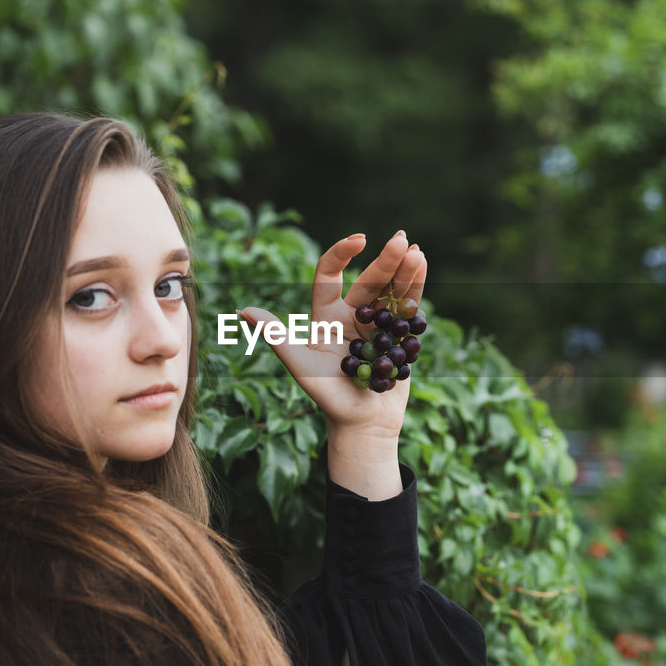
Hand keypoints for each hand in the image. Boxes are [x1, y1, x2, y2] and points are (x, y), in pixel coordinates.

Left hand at [239, 230, 425, 496]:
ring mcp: (377, 327)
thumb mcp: (301, 366)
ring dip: (404, 270)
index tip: (360, 239)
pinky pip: (407, 308)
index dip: (341, 255)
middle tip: (402, 240)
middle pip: (369, 281)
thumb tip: (242, 311)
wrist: (363, 425)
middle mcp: (352, 316)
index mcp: (327, 317)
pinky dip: (415, 287)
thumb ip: (277, 336)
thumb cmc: (329, 399)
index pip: (330, 277)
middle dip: (386, 260)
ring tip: (417, 251)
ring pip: (391, 291)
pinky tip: (422, 266)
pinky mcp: (398, 338)